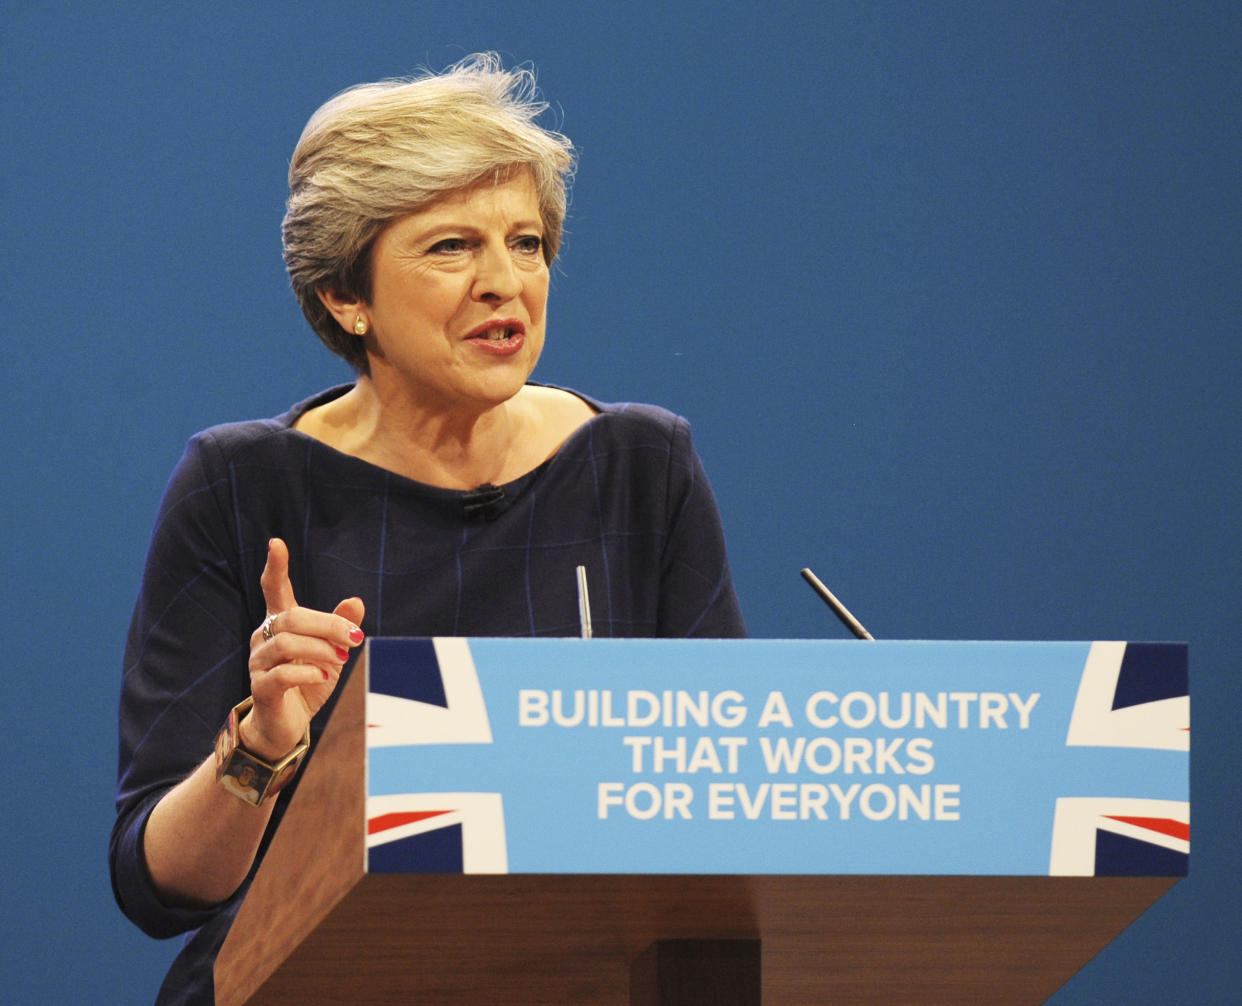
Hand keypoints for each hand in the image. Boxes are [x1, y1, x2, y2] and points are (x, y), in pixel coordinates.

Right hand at [242, 538, 364, 760]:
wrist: (286, 725)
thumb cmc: (308, 682)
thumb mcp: (331, 652)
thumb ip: (340, 627)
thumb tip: (356, 601)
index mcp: (280, 624)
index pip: (274, 589)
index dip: (276, 567)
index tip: (276, 543)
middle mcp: (263, 638)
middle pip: (292, 617)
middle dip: (329, 625)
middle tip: (354, 639)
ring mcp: (258, 663)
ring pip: (286, 642)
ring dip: (321, 649)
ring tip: (340, 661)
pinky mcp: (260, 689)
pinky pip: (281, 673)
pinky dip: (308, 672)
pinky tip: (323, 676)